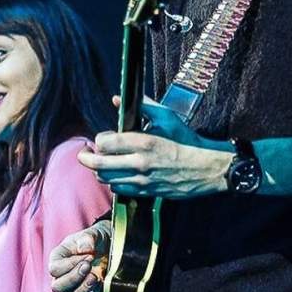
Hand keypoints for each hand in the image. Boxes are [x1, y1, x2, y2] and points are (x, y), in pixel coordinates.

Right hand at [49, 220, 110, 291]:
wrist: (109, 244)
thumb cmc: (95, 238)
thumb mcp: (92, 233)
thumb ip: (87, 238)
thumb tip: (84, 249)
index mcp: (58, 259)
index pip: (54, 270)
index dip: (70, 265)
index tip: (87, 256)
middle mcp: (63, 275)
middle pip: (57, 288)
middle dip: (74, 278)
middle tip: (89, 266)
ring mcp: (75, 286)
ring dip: (83, 290)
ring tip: (96, 277)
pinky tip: (102, 284)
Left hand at [78, 97, 232, 198]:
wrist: (206, 168)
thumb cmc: (186, 140)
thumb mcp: (166, 117)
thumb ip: (141, 105)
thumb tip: (117, 98)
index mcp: (144, 142)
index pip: (105, 143)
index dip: (99, 139)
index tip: (102, 137)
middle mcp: (140, 163)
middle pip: (98, 164)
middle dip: (86, 157)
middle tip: (84, 152)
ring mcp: (142, 180)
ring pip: (105, 178)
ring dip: (99, 170)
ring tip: (102, 162)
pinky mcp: (146, 192)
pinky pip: (118, 189)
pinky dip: (113, 181)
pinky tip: (117, 173)